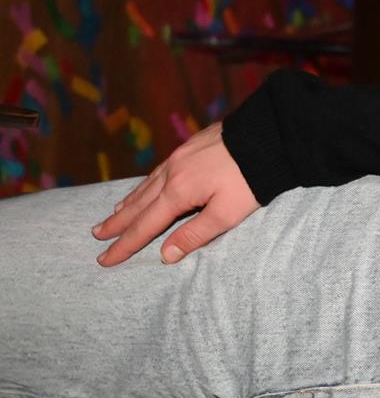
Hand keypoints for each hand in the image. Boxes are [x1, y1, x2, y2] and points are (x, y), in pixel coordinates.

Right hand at [91, 122, 258, 266]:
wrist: (264, 138)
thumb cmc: (249, 181)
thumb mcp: (227, 214)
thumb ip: (195, 235)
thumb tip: (165, 255)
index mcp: (179, 192)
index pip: (145, 226)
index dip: (125, 245)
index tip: (105, 259)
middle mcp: (170, 174)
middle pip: (138, 205)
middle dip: (117, 224)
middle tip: (97, 236)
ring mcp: (176, 160)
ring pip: (144, 188)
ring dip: (127, 204)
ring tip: (112, 217)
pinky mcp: (185, 151)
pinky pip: (155, 174)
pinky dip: (142, 187)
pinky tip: (142, 191)